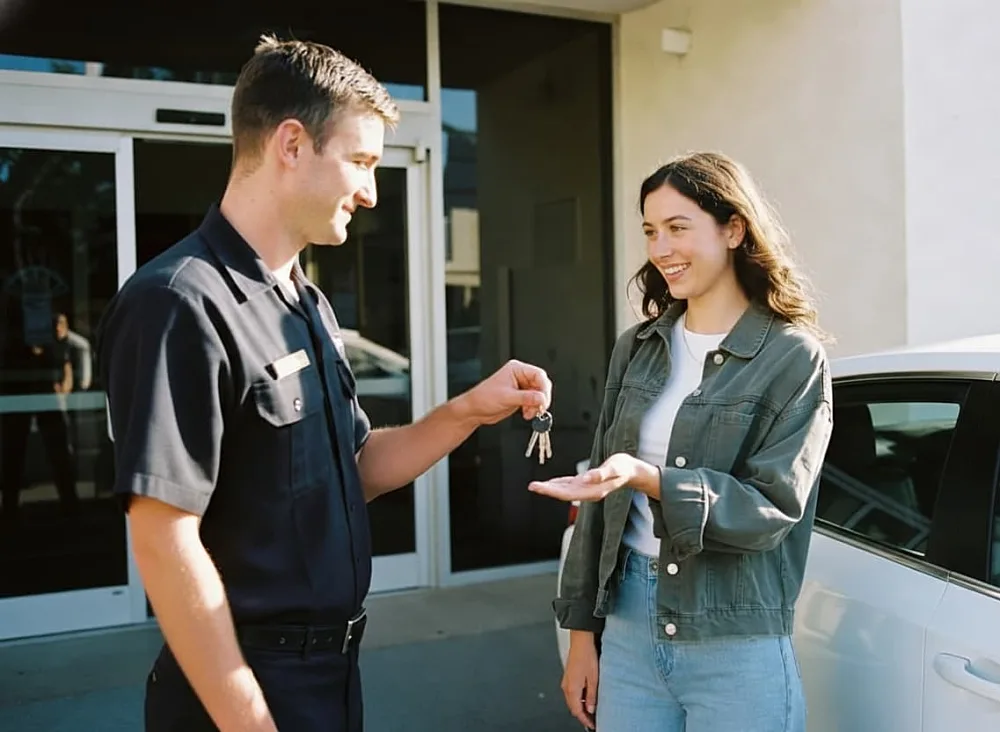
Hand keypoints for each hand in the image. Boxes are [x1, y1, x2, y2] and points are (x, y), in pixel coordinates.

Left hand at [461, 359, 551, 425]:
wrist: (475, 410)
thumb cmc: (484, 398)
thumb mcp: (507, 397)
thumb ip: (526, 398)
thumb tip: (541, 398)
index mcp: (516, 369)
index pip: (538, 375)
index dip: (544, 387)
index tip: (544, 399)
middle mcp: (520, 376)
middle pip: (541, 385)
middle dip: (541, 398)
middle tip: (540, 408)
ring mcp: (521, 387)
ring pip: (539, 395)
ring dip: (537, 405)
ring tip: (530, 412)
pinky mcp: (521, 397)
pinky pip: (534, 402)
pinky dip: (533, 409)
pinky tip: (527, 413)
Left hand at [530, 452, 654, 501]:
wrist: (633, 471)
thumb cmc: (625, 468)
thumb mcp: (615, 467)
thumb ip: (601, 474)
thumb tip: (585, 479)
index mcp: (593, 491)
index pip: (568, 493)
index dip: (552, 491)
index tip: (539, 488)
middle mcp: (588, 492)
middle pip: (563, 493)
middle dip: (547, 490)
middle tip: (532, 486)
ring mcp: (587, 488)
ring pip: (565, 490)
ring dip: (550, 487)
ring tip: (536, 485)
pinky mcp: (588, 482)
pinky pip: (570, 484)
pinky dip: (559, 483)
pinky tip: (551, 482)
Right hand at [562, 631, 598, 728]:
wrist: (580, 641)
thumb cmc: (587, 656)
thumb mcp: (594, 678)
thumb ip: (592, 696)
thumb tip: (591, 708)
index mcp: (572, 689)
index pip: (577, 711)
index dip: (585, 720)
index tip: (592, 725)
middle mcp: (566, 686)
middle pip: (573, 707)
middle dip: (582, 714)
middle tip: (592, 719)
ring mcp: (566, 681)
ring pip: (572, 700)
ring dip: (580, 706)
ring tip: (592, 709)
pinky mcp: (568, 676)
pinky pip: (571, 692)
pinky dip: (578, 698)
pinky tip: (586, 696)